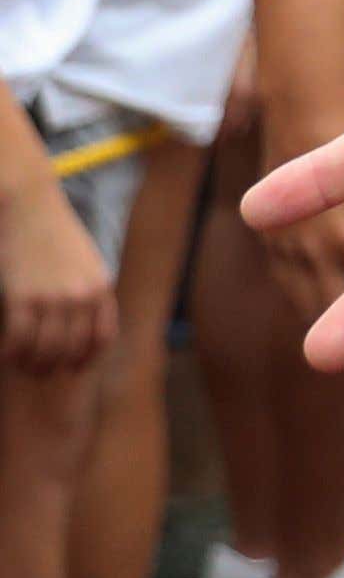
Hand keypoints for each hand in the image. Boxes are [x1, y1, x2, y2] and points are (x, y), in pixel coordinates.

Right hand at [1, 176, 114, 372]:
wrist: (31, 206)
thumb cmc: (56, 232)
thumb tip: (85, 323)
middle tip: (40, 371)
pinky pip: (19, 338)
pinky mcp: (23, 297)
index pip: (101, 337)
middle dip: (55, 366)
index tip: (73, 368)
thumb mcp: (87, 261)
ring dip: (32, 364)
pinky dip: (12, 353)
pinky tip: (5, 356)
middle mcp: (81, 296)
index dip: (86, 359)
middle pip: (71, 348)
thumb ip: (90, 291)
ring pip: (45, 349)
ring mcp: (53, 298)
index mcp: (101, 287)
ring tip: (22, 366)